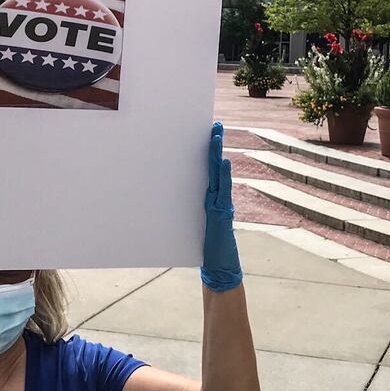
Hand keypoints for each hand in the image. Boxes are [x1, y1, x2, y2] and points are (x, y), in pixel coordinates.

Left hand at [201, 122, 241, 292]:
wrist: (219, 266)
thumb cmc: (205, 245)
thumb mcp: (194, 222)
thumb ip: (189, 209)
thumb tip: (164, 194)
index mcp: (209, 196)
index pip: (208, 168)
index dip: (208, 150)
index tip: (207, 132)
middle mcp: (217, 196)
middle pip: (214, 166)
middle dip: (215, 144)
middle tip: (215, 125)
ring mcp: (221, 203)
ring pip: (219, 174)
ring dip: (217, 154)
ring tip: (215, 136)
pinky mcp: (222, 213)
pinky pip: (223, 190)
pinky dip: (224, 175)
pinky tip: (224, 162)